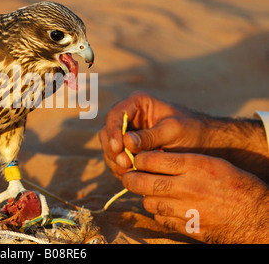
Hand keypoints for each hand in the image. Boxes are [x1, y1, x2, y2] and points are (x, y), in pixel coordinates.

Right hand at [99, 91, 205, 177]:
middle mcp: (128, 117)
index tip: (119, 147)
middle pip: (107, 132)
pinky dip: (120, 169)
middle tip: (126, 164)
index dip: (113, 131)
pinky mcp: (128, 150)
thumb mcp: (173, 130)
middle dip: (113, 149)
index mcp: (137, 103)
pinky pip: (115, 160)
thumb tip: (126, 142)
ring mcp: (126, 134)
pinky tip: (131, 175)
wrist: (204, 144)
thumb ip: (150, 136)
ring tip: (129, 171)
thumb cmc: (191, 130)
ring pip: (109, 148)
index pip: (115, 114)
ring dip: (115, 161)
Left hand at [122, 151, 268, 242]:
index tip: (137, 160)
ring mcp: (186, 209)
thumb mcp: (212, 163)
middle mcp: (187, 186)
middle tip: (129, 177)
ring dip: (146, 197)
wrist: (257, 216)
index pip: (151, 159)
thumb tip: (153, 159)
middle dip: (131, 178)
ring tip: (151, 193)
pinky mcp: (188, 227)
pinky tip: (166, 208)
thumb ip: (183, 160)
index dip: (138, 159)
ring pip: (149, 202)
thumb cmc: (236, 184)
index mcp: (193, 165)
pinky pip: (161, 219)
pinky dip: (159, 214)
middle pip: (142, 182)